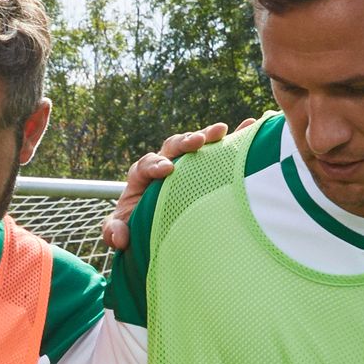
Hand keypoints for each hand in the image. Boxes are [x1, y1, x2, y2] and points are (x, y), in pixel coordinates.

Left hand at [103, 120, 242, 250]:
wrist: (154, 228)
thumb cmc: (137, 227)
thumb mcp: (121, 232)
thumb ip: (114, 231)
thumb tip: (121, 237)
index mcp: (142, 176)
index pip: (145, 165)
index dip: (155, 165)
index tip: (166, 170)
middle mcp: (163, 164)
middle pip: (171, 147)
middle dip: (184, 143)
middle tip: (197, 142)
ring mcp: (185, 164)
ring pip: (195, 144)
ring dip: (208, 136)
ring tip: (223, 131)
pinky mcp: (204, 166)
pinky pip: (218, 148)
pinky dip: (233, 137)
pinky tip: (248, 126)